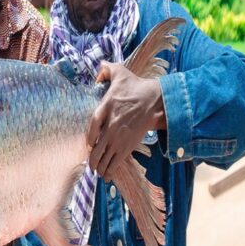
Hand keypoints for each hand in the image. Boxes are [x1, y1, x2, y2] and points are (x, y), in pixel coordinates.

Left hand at [87, 63, 164, 180]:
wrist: (156, 100)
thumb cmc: (137, 86)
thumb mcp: (120, 72)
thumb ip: (106, 69)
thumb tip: (98, 71)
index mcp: (106, 107)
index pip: (92, 125)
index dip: (88, 136)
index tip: (88, 144)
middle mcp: (111, 124)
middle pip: (97, 146)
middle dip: (92, 158)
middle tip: (90, 165)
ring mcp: (120, 136)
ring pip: (105, 155)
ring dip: (100, 166)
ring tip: (97, 172)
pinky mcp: (129, 144)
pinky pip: (117, 160)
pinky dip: (111, 169)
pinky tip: (107, 176)